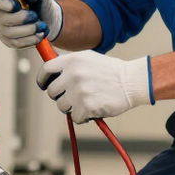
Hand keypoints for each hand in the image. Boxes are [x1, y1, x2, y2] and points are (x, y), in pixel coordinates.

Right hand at [0, 0, 62, 49]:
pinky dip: (30, 40)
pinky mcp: (8, 41)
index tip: (17, 6)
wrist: (48, 19)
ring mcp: (2, 28)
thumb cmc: (41, 2)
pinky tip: (39, 35)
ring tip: (41, 26)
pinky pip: (16, 43)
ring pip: (10, 33)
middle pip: (4, 20)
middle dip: (23, 19)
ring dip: (29, 30)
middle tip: (36, 16)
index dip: (6, 5)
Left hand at [37, 51, 151, 123]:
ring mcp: (79, 91)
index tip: (44, 85)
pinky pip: (75, 117)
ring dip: (72, 107)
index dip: (42, 79)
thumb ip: (69, 63)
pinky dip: (83, 116)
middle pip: (52, 92)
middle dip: (61, 96)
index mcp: (72, 60)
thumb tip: (51, 71)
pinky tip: (93, 108)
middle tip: (74, 95)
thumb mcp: (88, 58)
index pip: (46, 70)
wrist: (131, 82)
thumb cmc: (111, 71)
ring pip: (61, 106)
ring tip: (86, 101)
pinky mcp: (86, 106)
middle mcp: (73, 74)